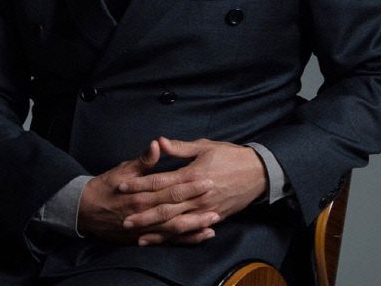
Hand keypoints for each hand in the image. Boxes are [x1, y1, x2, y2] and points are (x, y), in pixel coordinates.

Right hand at [78, 140, 217, 244]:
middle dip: (198, 205)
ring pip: (175, 229)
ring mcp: (146, 229)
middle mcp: (145, 213)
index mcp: (142, 193)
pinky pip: (169, 241)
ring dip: (196, 225)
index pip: (171, 188)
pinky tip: (201, 235)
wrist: (86, 210)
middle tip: (217, 199)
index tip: (208, 179)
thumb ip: (144, 159)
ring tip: (214, 220)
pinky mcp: (144, 239)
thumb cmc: (107, 186)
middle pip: (177, 210)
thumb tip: (157, 144)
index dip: (191, 185)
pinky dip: (186, 239)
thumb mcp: (124, 169)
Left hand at [120, 137, 266, 244]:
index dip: (140, 184)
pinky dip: (176, 237)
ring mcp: (205, 209)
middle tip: (123, 218)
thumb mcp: (205, 146)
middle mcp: (197, 195)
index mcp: (192, 174)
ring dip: (156, 229)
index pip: (160, 181)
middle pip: (164, 206)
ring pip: (176, 222)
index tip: (122, 186)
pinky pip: (191, 230)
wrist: (258, 172)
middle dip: (143, 212)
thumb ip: (180, 147)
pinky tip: (163, 239)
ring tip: (137, 234)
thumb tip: (159, 142)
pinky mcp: (213, 217)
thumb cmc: (230, 156)